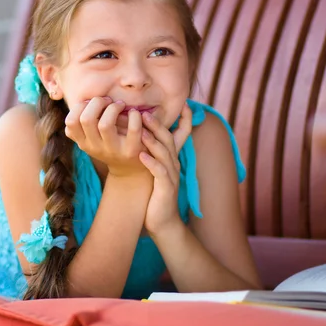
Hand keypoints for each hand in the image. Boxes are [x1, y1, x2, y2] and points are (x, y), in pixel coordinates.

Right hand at [64, 97, 147, 177]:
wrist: (128, 169)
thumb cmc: (109, 144)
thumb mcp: (92, 138)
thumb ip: (84, 123)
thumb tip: (84, 101)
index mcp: (83, 142)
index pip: (71, 122)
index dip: (80, 106)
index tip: (92, 102)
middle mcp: (94, 148)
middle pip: (86, 119)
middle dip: (97, 102)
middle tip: (107, 101)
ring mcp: (112, 150)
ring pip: (105, 124)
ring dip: (113, 108)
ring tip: (119, 105)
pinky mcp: (130, 151)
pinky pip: (133, 130)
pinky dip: (134, 116)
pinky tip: (134, 113)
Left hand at [140, 103, 192, 234]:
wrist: (162, 222)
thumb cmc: (154, 194)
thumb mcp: (155, 170)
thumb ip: (152, 154)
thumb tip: (140, 136)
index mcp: (171, 158)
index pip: (180, 134)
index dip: (184, 119)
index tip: (183, 103)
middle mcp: (173, 164)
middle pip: (169, 139)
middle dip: (158, 125)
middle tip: (145, 112)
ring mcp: (171, 176)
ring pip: (165, 154)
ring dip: (154, 141)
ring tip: (142, 130)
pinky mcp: (166, 188)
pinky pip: (160, 172)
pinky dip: (151, 162)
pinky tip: (141, 155)